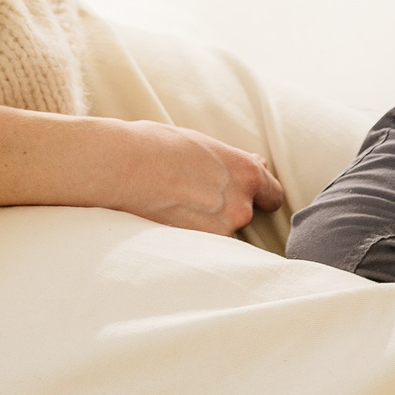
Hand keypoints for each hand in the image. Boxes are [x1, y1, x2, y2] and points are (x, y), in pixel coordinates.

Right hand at [106, 119, 285, 235]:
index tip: (248, 197)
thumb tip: (258, 165)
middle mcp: (241, 205)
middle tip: (195, 198)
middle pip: (245, 215)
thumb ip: (234, 162)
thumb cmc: (158, 146)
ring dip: (208, 227)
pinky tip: (170, 223)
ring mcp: (220, 231)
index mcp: (246, 174)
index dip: (260, 197)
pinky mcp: (196, 250)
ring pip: (223, 234)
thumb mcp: (204, 145)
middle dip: (227, 210)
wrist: (121, 166)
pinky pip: (204, 250)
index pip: (273, 196)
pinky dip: (193, 242)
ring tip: (177, 210)